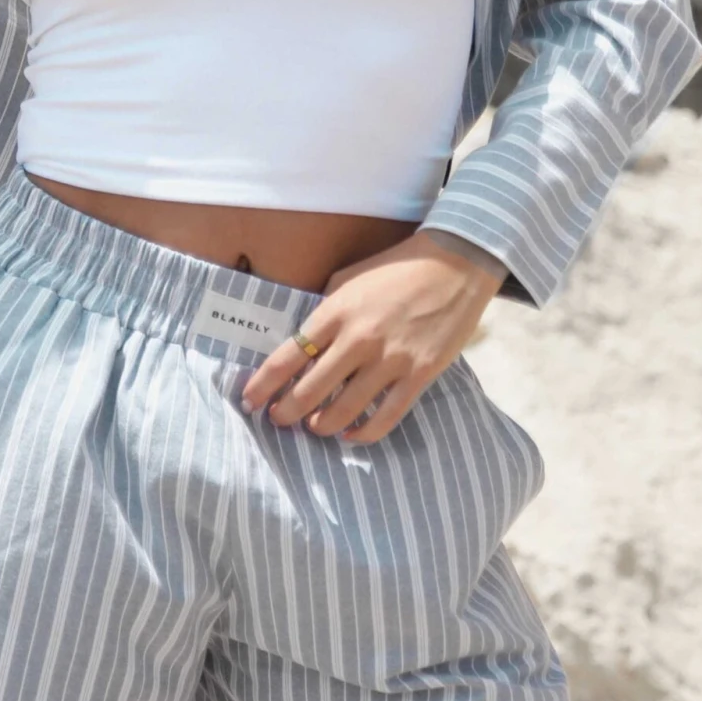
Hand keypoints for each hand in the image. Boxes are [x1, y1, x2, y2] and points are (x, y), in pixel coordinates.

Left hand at [239, 231, 504, 443]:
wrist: (453, 265)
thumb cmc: (394, 270)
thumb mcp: (346, 280)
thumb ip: (324, 313)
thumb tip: (302, 345)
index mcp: (335, 312)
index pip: (288, 356)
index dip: (263, 384)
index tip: (249, 400)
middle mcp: (358, 339)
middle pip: (310, 391)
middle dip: (287, 412)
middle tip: (278, 419)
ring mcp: (390, 360)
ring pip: (344, 410)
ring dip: (321, 425)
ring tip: (313, 427)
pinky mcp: (419, 375)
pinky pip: (386, 418)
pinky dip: (363, 433)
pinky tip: (350, 435)